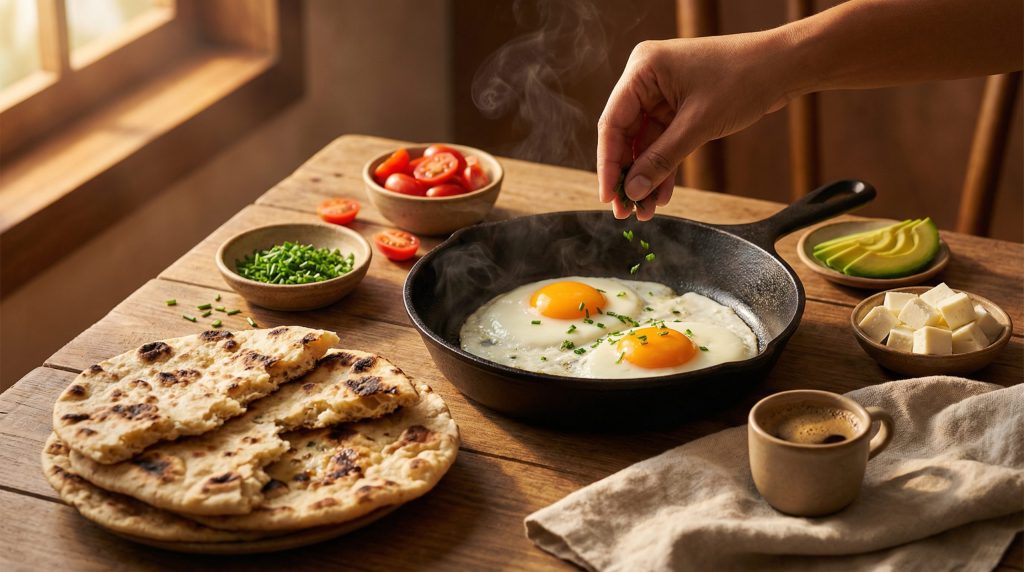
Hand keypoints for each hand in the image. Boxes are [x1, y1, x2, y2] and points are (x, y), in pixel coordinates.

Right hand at [597, 33, 793, 219]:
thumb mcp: (698, 124)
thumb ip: (662, 159)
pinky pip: (663, 142)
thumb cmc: (743, 79)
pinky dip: (663, 166)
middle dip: (628, 175)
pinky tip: (661, 194)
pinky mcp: (678, 107)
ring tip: (645, 210)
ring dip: (646, 176)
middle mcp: (647, 79)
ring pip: (644, 143)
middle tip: (625, 210)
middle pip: (625, 135)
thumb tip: (633, 189)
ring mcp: (662, 93)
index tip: (608, 196)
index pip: (612, 123)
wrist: (783, 67)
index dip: (608, 164)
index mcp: (643, 69)